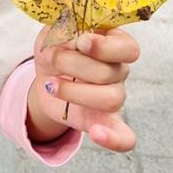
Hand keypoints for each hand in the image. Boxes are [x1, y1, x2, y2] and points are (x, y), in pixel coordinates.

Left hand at [33, 27, 138, 151]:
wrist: (46, 76)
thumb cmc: (56, 48)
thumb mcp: (54, 32)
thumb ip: (67, 32)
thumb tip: (77, 40)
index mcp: (113, 43)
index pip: (127, 48)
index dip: (104, 47)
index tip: (81, 42)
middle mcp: (119, 69)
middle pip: (109, 73)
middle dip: (73, 64)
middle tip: (52, 58)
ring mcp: (115, 95)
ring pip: (109, 99)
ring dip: (72, 92)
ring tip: (50, 84)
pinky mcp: (105, 121)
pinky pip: (124, 137)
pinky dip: (114, 139)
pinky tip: (96, 134)